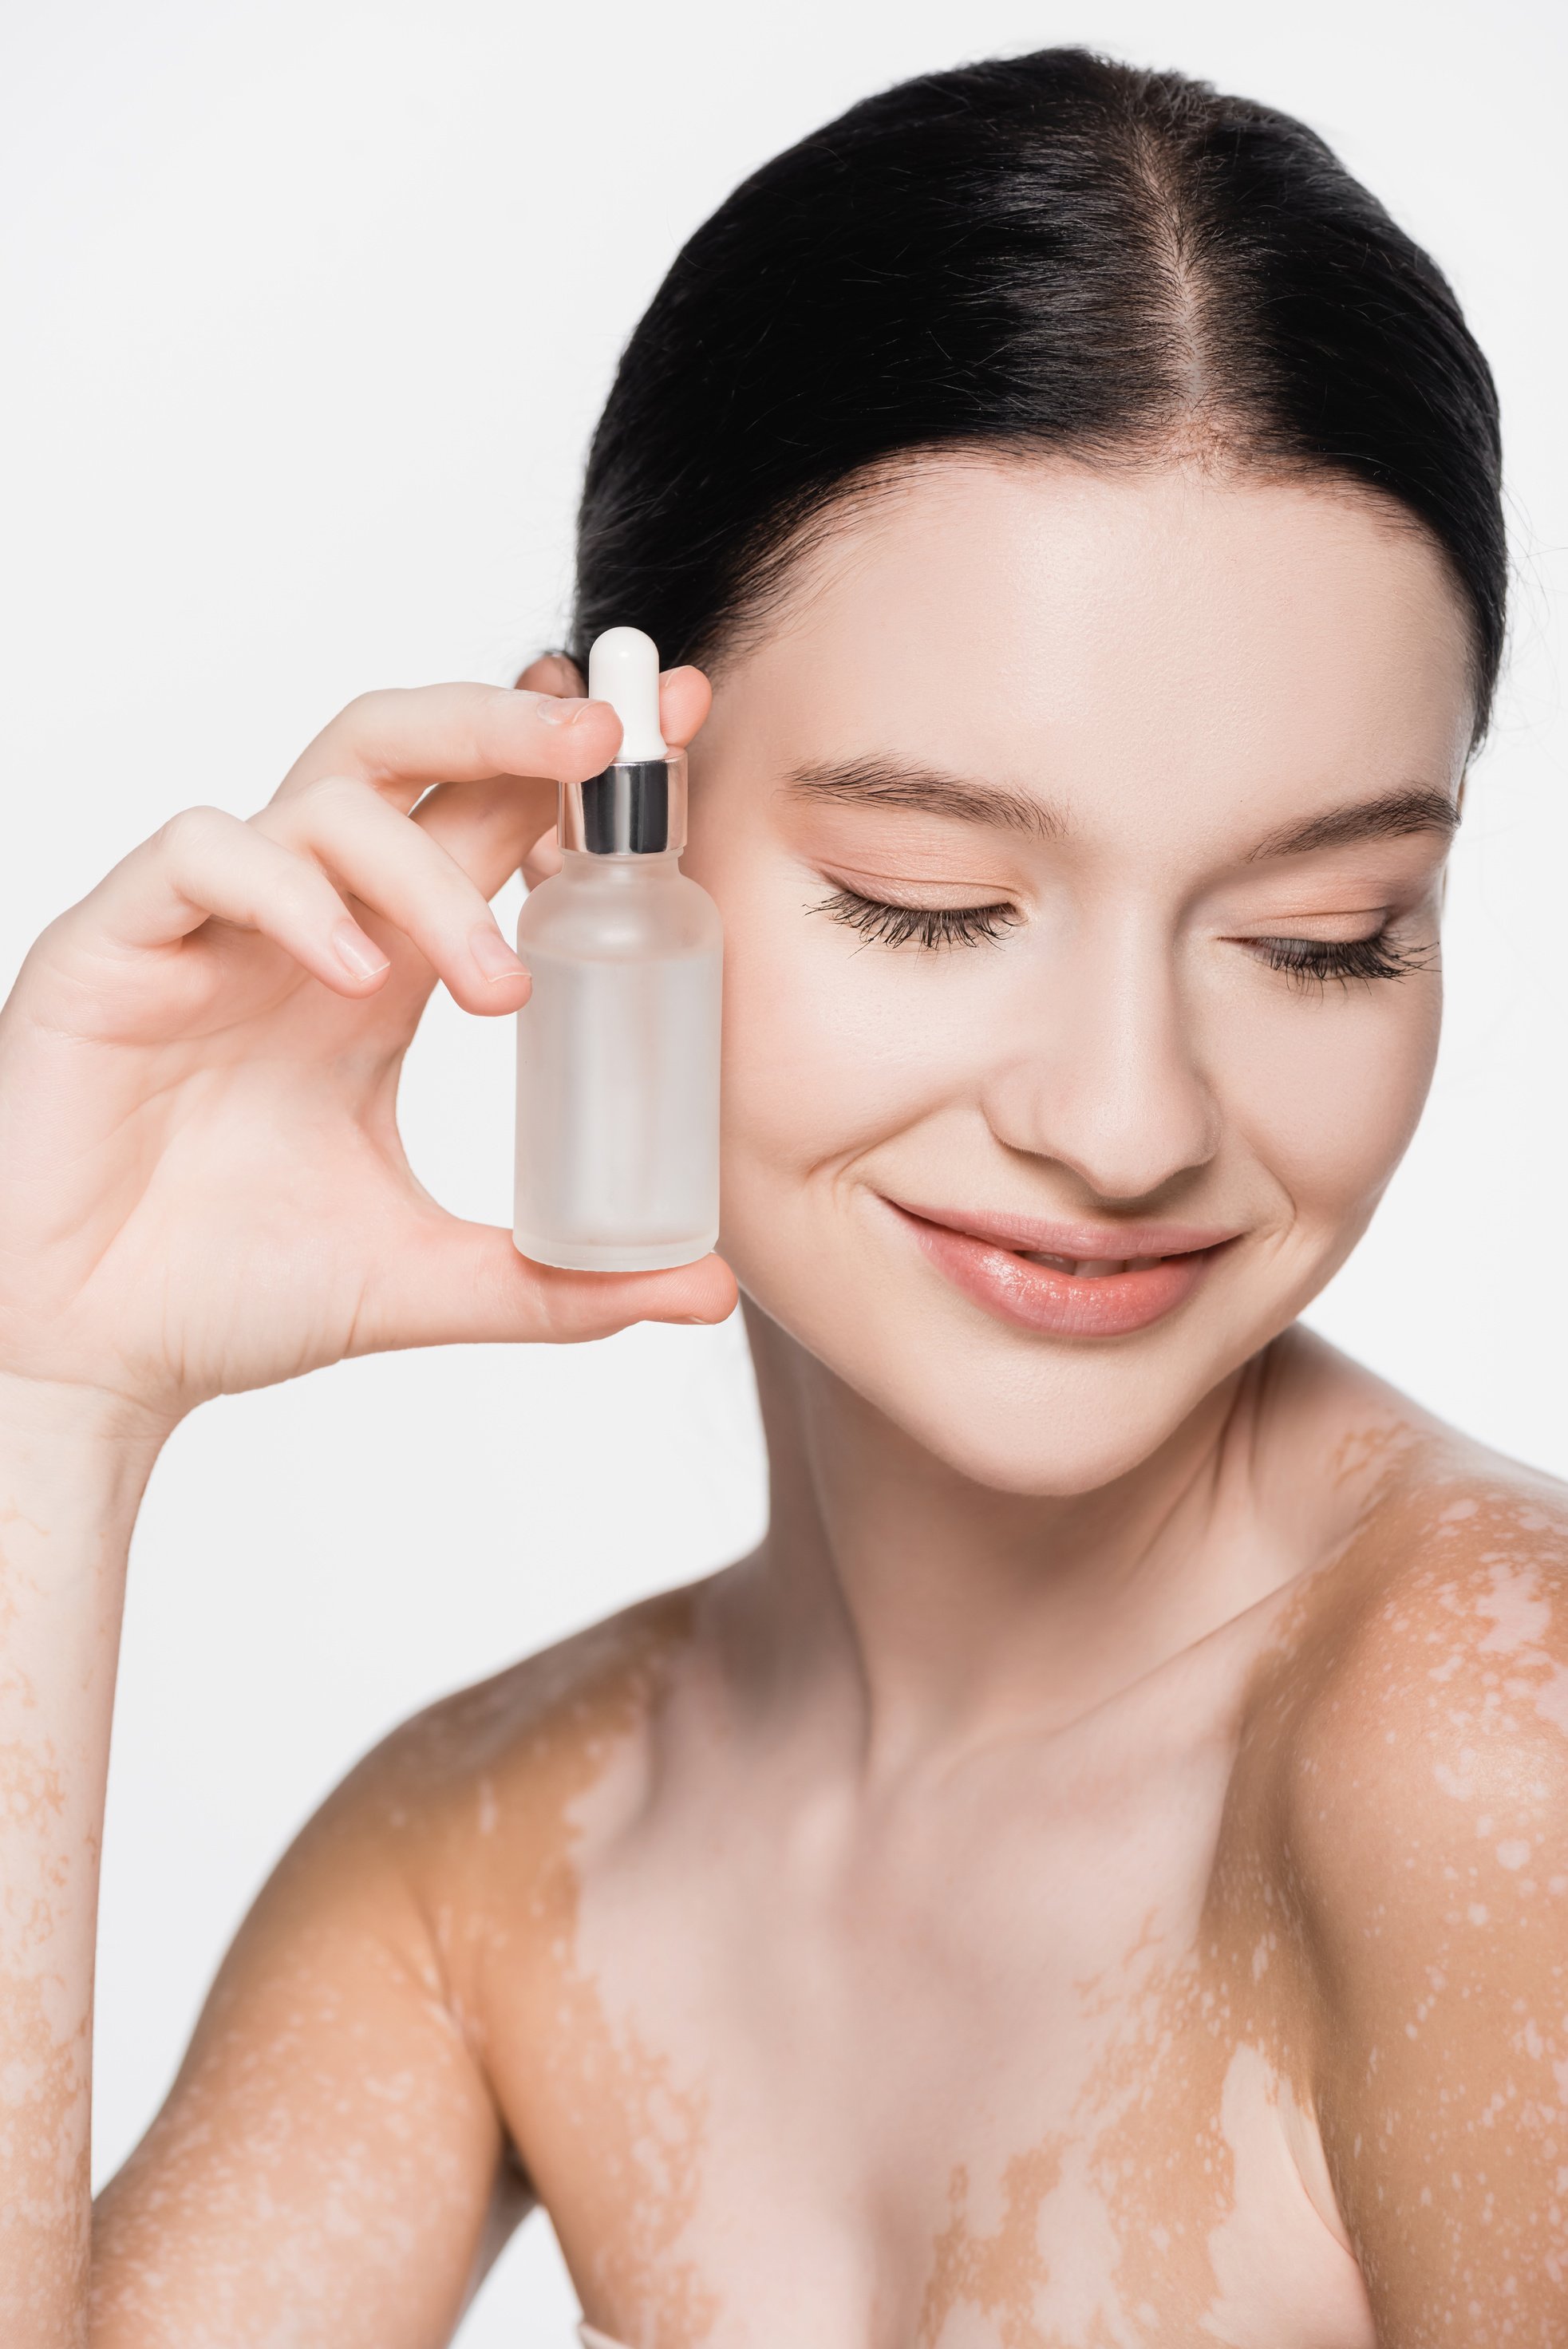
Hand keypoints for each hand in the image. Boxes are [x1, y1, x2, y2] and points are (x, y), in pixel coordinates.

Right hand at [0, 658, 733, 1424]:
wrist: (91, 1358)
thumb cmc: (230, 1296)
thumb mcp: (428, 1279)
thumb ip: (564, 1281)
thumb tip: (713, 1290)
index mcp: (379, 970)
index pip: (485, 820)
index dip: (573, 769)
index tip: (674, 723)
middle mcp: (302, 924)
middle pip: (405, 749)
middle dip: (510, 724)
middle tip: (611, 742)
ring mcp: (207, 927)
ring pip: (325, 797)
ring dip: (428, 871)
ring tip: (494, 989)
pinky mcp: (115, 946)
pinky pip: (204, 853)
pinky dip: (291, 894)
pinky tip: (352, 976)